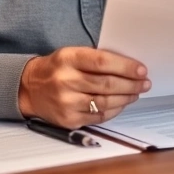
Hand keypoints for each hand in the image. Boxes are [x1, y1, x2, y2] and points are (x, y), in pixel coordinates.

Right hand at [18, 47, 150, 128]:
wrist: (29, 88)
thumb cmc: (57, 68)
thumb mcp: (72, 54)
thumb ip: (96, 58)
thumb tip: (129, 66)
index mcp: (68, 58)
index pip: (102, 62)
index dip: (126, 67)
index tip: (142, 70)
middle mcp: (65, 80)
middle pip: (107, 84)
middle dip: (131, 84)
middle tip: (144, 83)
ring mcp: (66, 102)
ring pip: (105, 102)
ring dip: (126, 98)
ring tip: (136, 92)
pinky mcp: (68, 119)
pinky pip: (98, 116)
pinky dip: (114, 110)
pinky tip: (122, 103)